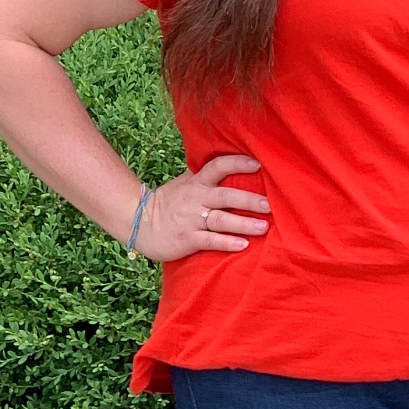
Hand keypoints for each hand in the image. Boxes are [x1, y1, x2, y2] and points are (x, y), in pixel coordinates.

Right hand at [133, 153, 270, 261]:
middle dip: (249, 200)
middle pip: (226, 196)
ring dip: (244, 223)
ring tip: (264, 227)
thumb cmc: (169, 202)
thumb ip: (205, 176)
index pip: (218, 166)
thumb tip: (231, 165)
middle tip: (270, 204)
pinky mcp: (188, 239)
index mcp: (197, 183)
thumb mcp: (185, 184)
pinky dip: (227, 242)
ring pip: (221, 220)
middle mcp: (196, 198)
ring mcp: (192, 219)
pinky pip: (210, 240)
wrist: (139, 222)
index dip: (238, 163)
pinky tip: (243, 245)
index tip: (258, 164)